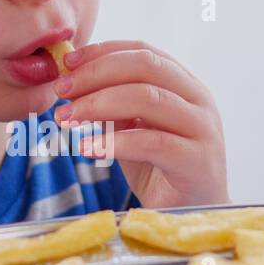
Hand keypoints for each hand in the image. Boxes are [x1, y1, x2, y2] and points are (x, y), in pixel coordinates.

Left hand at [53, 40, 229, 208]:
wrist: (192, 213)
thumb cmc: (160, 168)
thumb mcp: (132, 128)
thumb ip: (113, 105)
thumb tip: (72, 82)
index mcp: (185, 84)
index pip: (144, 51)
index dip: (103, 52)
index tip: (67, 64)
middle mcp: (198, 99)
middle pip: (146, 66)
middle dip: (96, 74)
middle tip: (62, 90)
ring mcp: (202, 129)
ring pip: (147, 98)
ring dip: (98, 104)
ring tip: (66, 118)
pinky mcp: (197, 160)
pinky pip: (152, 142)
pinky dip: (113, 142)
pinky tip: (87, 148)